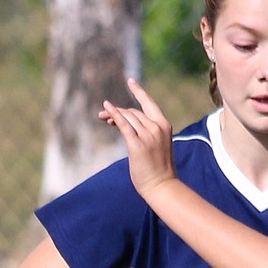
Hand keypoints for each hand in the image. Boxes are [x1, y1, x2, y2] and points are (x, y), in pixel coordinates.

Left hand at [99, 79, 177, 200]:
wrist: (161, 186)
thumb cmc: (158, 169)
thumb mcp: (156, 145)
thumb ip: (145, 131)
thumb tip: (122, 121)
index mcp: (164, 126)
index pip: (149, 103)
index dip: (139, 91)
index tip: (130, 81)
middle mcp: (156, 128)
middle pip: (133, 112)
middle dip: (118, 112)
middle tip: (104, 117)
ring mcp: (148, 136)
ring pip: (127, 117)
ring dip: (113, 115)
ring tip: (103, 118)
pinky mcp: (137, 145)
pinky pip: (123, 125)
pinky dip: (114, 115)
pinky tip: (106, 108)